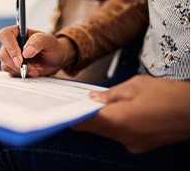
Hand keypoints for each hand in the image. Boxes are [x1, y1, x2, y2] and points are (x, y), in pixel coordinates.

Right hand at [0, 26, 75, 76]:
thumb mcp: (49, 41)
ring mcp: (11, 55)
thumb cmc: (53, 46)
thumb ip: (38, 42)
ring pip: (6, 65)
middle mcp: (12, 43)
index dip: (10, 47)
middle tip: (33, 67)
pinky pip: (11, 73)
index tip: (21, 59)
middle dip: (18, 64)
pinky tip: (34, 71)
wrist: (57, 59)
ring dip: (22, 70)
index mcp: (18, 31)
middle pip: (3, 54)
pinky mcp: (14, 66)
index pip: (5, 35)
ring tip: (37, 68)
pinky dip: (23, 74)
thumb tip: (26, 52)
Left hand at [72, 75, 189, 153]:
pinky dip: (114, 124)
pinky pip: (119, 135)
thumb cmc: (167, 94)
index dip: (73, 115)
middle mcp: (123, 137)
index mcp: (118, 120)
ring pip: (106, 132)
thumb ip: (110, 94)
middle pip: (94, 128)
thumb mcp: (135, 86)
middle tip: (81, 102)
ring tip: (100, 104)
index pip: (85, 122)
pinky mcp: (140, 145)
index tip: (65, 109)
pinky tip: (118, 112)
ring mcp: (132, 144)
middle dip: (85, 116)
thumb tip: (93, 98)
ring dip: (100, 120)